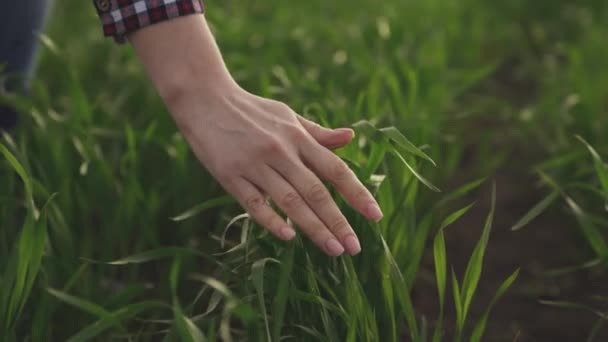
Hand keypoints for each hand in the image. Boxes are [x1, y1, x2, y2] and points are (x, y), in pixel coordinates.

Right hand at [128, 15, 382, 255]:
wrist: (204, 98)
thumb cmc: (250, 109)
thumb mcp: (287, 116)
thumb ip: (318, 133)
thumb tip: (351, 136)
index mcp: (298, 137)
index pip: (335, 169)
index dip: (357, 193)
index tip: (375, 216)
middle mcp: (281, 151)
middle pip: (316, 192)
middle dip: (338, 221)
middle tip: (355, 248)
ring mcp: (255, 164)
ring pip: (290, 201)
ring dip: (314, 228)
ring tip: (333, 250)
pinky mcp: (230, 175)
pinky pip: (253, 203)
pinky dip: (271, 220)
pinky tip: (289, 237)